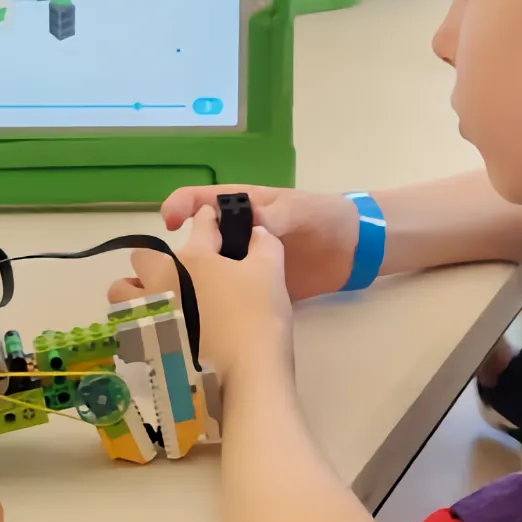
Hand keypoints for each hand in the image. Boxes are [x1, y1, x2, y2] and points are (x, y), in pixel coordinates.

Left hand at [109, 199, 294, 384]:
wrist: (244, 376)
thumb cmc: (257, 319)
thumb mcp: (271, 272)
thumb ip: (264, 245)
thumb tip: (256, 234)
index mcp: (194, 257)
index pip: (200, 224)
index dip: (210, 222)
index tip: (216, 231)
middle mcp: (162, 279)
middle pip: (142, 257)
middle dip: (158, 262)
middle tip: (183, 279)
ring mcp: (148, 312)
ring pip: (122, 291)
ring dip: (134, 292)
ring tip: (156, 306)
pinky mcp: (142, 344)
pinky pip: (126, 327)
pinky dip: (136, 327)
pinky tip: (156, 335)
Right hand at [159, 185, 359, 300]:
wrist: (353, 249)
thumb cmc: (323, 216)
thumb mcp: (297, 210)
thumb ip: (271, 217)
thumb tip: (246, 228)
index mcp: (238, 207)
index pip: (199, 201)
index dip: (179, 207)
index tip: (170, 225)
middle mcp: (233, 236)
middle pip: (196, 241)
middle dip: (177, 255)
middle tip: (167, 276)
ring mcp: (242, 264)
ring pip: (209, 272)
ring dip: (193, 285)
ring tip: (179, 302)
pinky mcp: (254, 289)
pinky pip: (231, 296)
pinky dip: (218, 306)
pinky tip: (207, 320)